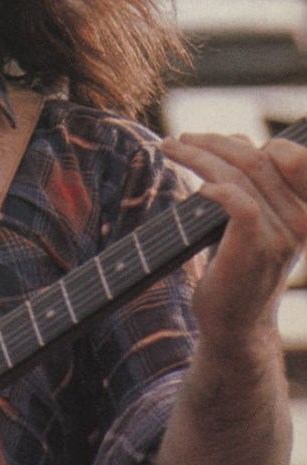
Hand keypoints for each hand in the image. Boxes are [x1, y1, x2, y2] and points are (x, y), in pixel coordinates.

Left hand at [161, 131, 306, 348]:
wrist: (235, 326)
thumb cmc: (237, 271)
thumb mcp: (250, 222)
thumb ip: (251, 184)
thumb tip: (239, 139)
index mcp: (305, 210)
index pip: (292, 157)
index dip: (254, 143)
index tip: (215, 141)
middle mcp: (301, 220)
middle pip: (259, 159)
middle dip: (214, 143)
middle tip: (179, 139)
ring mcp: (281, 234)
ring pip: (242, 175)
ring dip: (200, 156)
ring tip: (171, 149)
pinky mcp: (256, 248)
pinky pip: (238, 203)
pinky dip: (214, 188)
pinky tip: (195, 190)